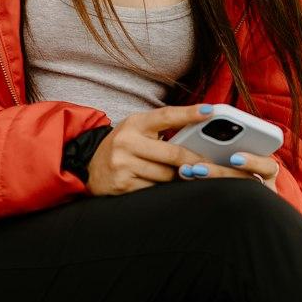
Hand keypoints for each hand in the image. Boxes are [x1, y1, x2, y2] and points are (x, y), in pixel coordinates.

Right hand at [84, 104, 278, 195]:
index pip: (166, 116)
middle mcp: (127, 142)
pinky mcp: (122, 186)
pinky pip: (154, 190)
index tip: (211, 111)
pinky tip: (165, 188)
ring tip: (184, 177)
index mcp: (134, 123)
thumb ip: (162, 131)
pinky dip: (164, 190)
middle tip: (212, 166)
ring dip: (178, 178)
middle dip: (194, 162)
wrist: (88, 168)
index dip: (189, 113)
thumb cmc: (123, 147)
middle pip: (173, 154)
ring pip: (166, 175)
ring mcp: (123, 165)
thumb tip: (199, 138)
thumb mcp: (137, 130)